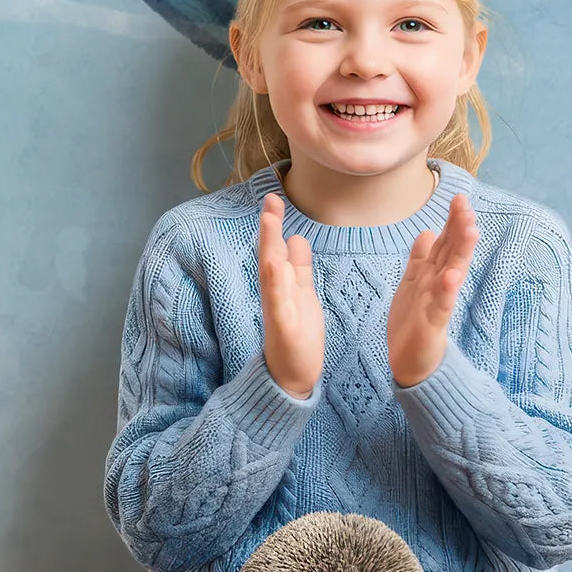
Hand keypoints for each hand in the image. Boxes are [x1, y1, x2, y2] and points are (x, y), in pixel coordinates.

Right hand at [258, 192, 324, 398]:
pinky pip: (278, 303)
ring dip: (269, 247)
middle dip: (269, 227)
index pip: (277, 249)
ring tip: (269, 220)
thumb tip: (295, 238)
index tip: (275, 195)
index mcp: (283, 285)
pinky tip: (274, 266)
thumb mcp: (303, 295)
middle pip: (270, 255)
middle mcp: (276, 294)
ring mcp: (278, 310)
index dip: (274, 224)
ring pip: (271, 274)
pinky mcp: (283, 328)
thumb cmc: (298, 337)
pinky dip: (276, 284)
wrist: (293, 376)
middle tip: (270, 198)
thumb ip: (299, 268)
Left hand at [387, 193, 478, 387]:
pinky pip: (441, 304)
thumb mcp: (413, 284)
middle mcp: (439, 285)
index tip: (460, 198)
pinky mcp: (433, 324)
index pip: (446, 243)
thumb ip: (421, 259)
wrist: (410, 362)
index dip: (453, 222)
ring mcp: (438, 303)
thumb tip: (428, 231)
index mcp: (433, 275)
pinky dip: (447, 290)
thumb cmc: (413, 322)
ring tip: (470, 230)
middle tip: (468, 206)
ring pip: (452, 272)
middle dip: (460, 229)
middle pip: (452, 252)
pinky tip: (452, 276)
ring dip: (461, 252)